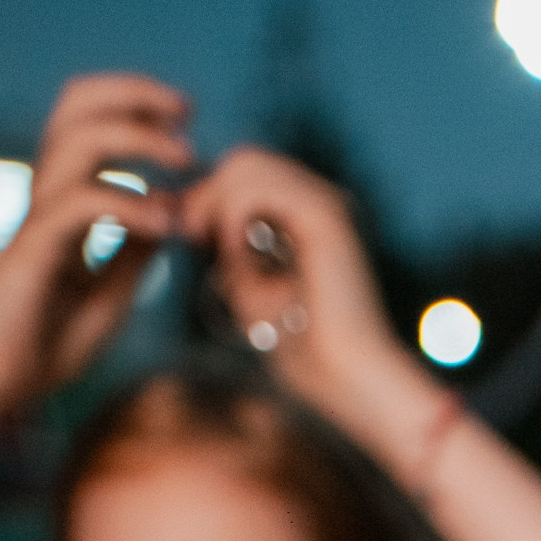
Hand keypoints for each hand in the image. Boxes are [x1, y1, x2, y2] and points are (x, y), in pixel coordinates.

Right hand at [0, 74, 191, 410]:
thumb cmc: (41, 351)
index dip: (136, 112)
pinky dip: (129, 203)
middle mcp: (46, 199)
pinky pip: (80, 202)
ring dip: (138, 139)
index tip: (185, 127)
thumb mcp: (108, 300)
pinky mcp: (33, 248)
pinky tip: (164, 225)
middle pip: (75, 109)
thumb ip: (135, 258)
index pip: (90, 127)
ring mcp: (37, 219)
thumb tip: (170, 215)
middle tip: (186, 109)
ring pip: (76, 139)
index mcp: (61, 206)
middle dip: (133, 94)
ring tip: (185, 158)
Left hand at [180, 147, 434, 460]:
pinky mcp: (325, 216)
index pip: (248, 175)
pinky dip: (232, 215)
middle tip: (191, 236)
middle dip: (206, 193)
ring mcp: (327, 203)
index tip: (188, 235)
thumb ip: (230, 253)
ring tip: (212, 247)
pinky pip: (256, 187)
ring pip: (246, 163)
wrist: (352, 380)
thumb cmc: (309, 353)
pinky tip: (236, 255)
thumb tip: (190, 219)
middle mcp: (323, 201)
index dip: (208, 196)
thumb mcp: (253, 294)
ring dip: (216, 203)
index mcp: (311, 216)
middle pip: (245, 159)